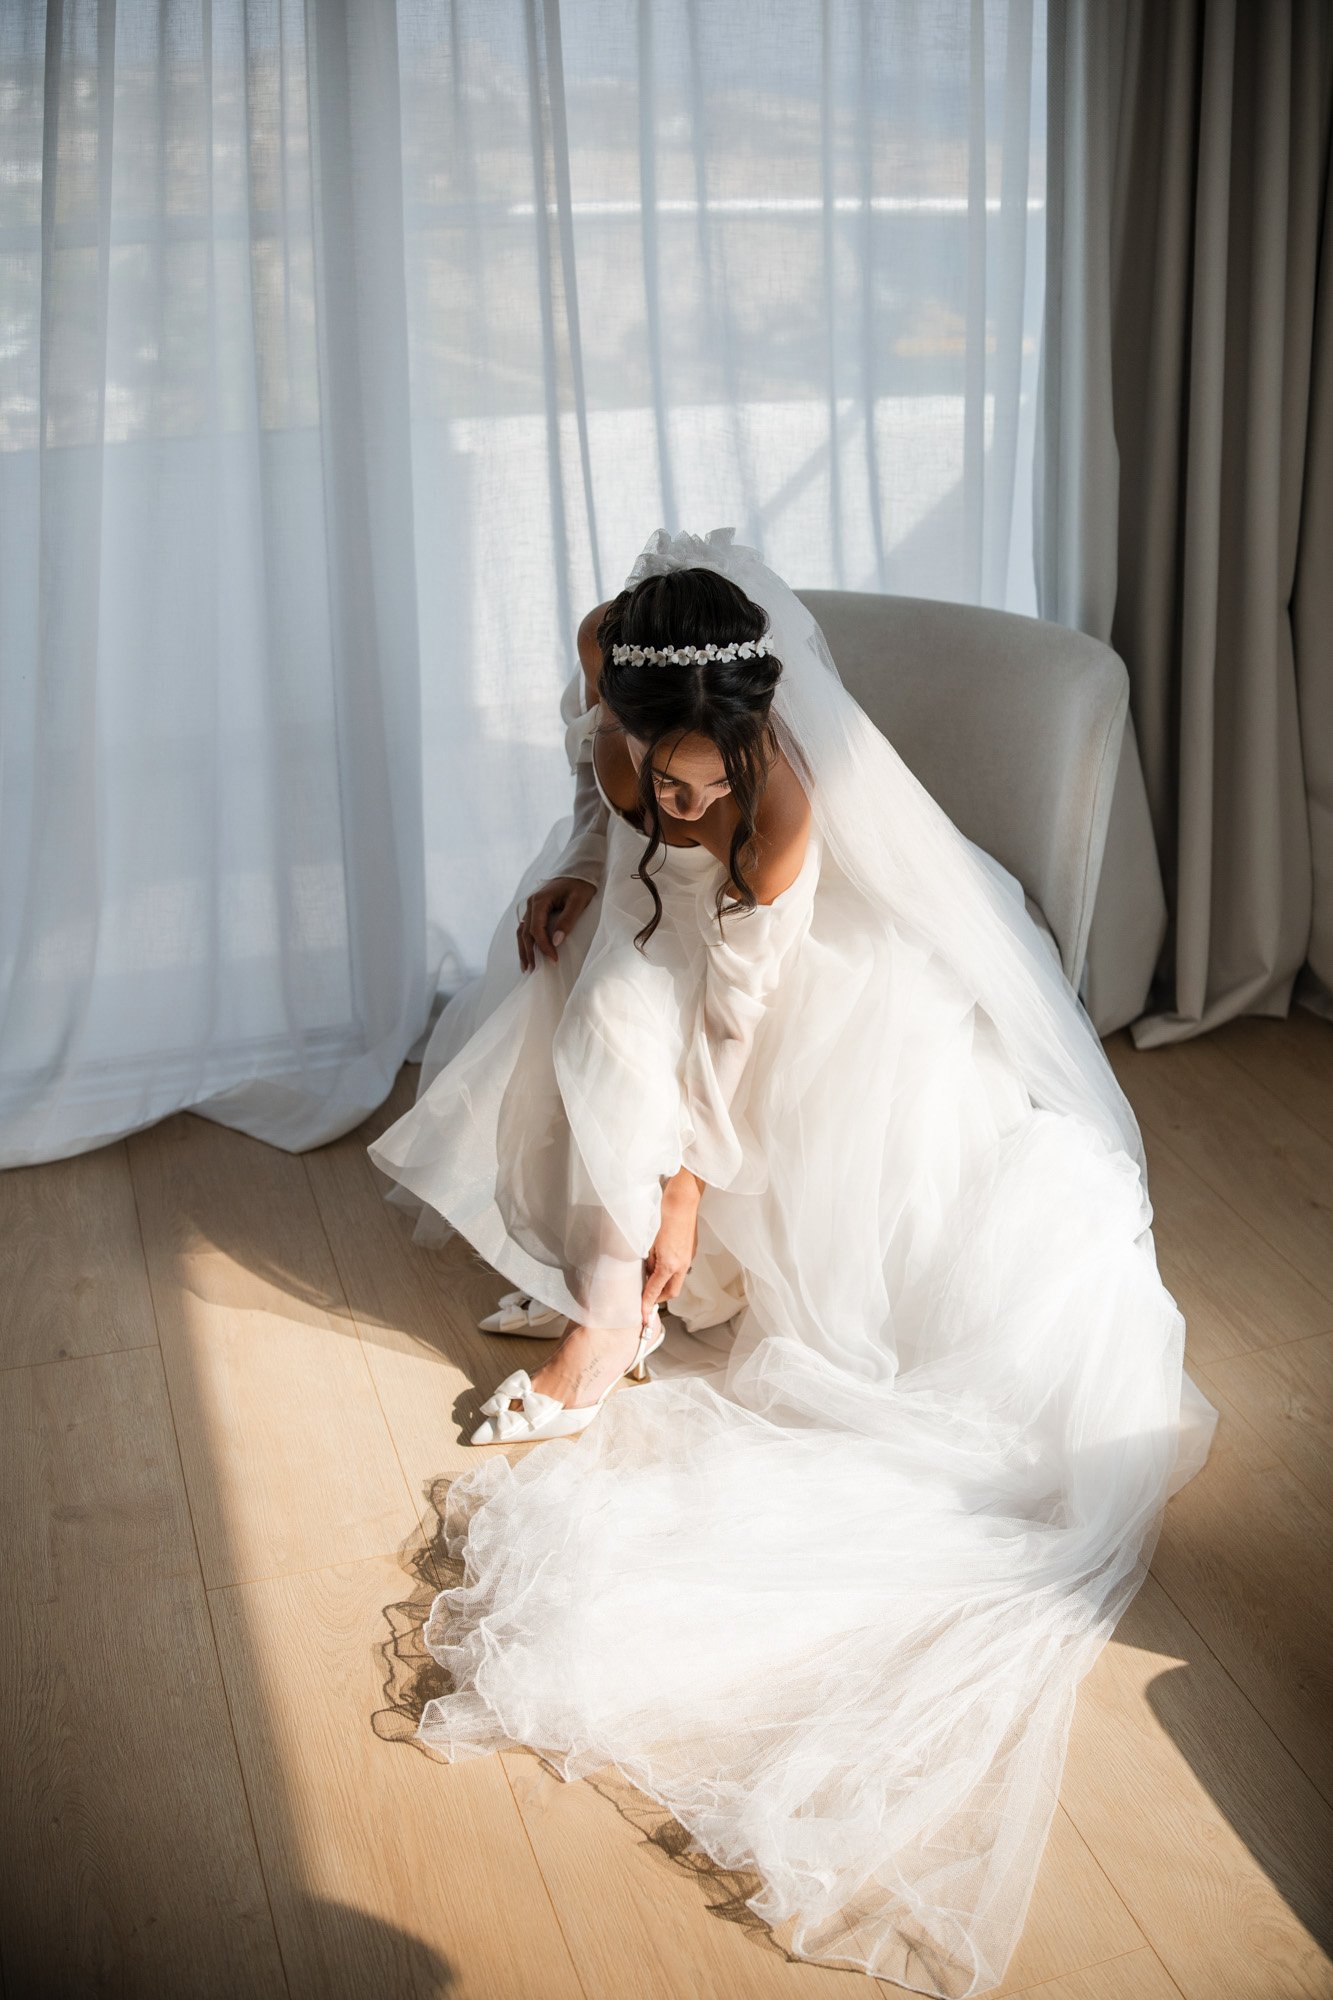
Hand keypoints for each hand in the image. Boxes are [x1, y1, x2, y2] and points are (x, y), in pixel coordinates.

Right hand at [517, 876, 596, 970]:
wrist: (581, 870)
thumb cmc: (581, 884)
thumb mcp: (578, 901)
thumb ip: (567, 920)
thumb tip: (556, 941)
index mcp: (539, 901)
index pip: (536, 929)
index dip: (543, 946)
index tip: (553, 960)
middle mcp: (531, 904)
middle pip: (525, 933)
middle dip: (529, 953)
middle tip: (533, 971)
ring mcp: (531, 906)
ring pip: (522, 931)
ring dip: (523, 949)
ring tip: (526, 967)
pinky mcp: (535, 909)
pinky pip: (526, 927)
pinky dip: (526, 941)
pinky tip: (528, 953)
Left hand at [641, 1170, 702, 1325]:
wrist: (682, 1198)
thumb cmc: (662, 1214)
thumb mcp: (648, 1241)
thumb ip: (648, 1261)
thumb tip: (647, 1272)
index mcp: (669, 1264)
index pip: (655, 1290)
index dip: (646, 1304)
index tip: (642, 1315)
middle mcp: (682, 1264)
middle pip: (671, 1292)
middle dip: (659, 1297)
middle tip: (646, 1298)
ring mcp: (689, 1257)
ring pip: (676, 1280)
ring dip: (664, 1283)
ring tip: (650, 1276)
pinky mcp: (691, 1249)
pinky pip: (680, 1268)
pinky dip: (670, 1271)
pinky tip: (659, 1261)